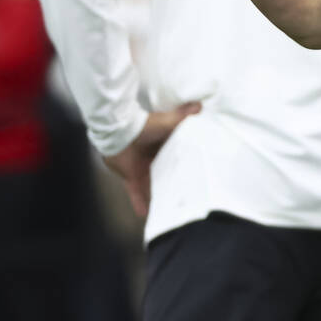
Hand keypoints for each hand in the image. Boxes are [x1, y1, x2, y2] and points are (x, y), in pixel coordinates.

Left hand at [102, 102, 200, 216]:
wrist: (120, 131)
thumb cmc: (145, 125)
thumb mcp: (169, 121)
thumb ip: (183, 115)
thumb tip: (200, 105)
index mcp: (163, 145)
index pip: (175, 158)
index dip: (183, 166)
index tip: (193, 174)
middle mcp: (153, 159)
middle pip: (165, 174)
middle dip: (172, 184)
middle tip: (185, 196)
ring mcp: (142, 170)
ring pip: (153, 186)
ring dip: (158, 197)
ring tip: (170, 210)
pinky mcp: (132, 178)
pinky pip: (137, 193)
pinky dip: (140, 203)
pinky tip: (146, 215)